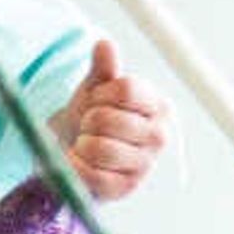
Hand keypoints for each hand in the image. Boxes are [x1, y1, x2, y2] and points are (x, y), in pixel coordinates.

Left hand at [49, 38, 171, 200]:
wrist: (79, 154)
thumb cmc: (91, 118)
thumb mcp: (95, 90)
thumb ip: (103, 68)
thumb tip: (105, 44)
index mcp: (157, 105)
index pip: (124, 89)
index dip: (100, 93)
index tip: (95, 100)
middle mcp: (158, 136)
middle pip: (107, 118)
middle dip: (87, 120)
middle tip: (88, 126)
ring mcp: (145, 165)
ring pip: (98, 148)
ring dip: (81, 143)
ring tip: (84, 143)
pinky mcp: (126, 188)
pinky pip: (92, 174)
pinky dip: (75, 166)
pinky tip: (76, 160)